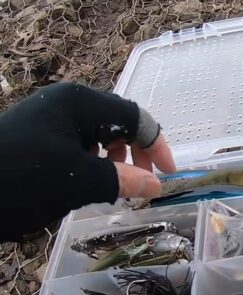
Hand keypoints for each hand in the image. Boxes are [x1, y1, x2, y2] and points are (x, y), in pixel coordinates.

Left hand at [0, 82, 175, 238]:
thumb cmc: (20, 181)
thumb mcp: (79, 182)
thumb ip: (124, 180)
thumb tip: (157, 185)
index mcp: (80, 103)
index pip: (136, 118)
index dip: (158, 147)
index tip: (167, 176)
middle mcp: (67, 103)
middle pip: (119, 122)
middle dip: (136, 154)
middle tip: (142, 185)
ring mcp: (49, 118)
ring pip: (99, 135)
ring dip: (115, 160)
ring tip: (113, 187)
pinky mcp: (36, 136)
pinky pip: (78, 144)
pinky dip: (92, 163)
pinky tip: (86, 184)